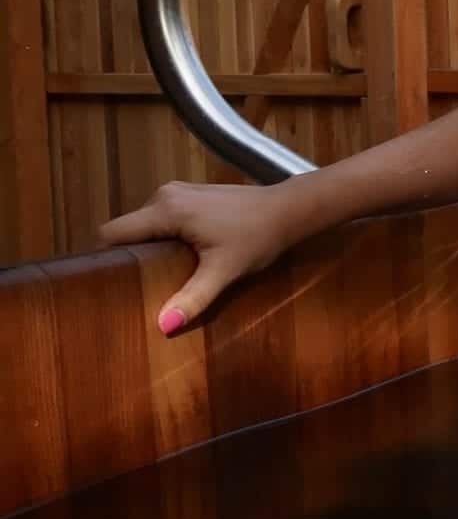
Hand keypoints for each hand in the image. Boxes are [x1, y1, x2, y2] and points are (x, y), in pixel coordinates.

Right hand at [99, 180, 298, 335]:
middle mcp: (165, 195)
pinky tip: (178, 258)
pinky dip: (164, 237)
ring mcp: (177, 191)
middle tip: (138, 287)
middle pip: (127, 230)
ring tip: (160, 275)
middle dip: (129, 256)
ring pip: (145, 225)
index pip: (112, 232)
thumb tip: (163, 326)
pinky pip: (162, 218)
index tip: (111, 283)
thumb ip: (193, 297)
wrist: (290, 210)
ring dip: (148, 247)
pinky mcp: (190, 195)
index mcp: (166, 210)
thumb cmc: (258, 237)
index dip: (107, 257)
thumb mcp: (225, 271)